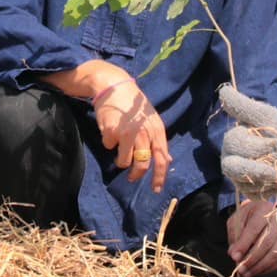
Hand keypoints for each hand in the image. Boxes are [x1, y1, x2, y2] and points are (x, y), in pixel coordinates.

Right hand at [39, 61, 170, 190]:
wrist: (114, 87)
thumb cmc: (134, 106)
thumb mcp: (152, 121)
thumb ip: (158, 141)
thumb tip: (167, 160)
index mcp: (157, 130)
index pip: (161, 159)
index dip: (159, 176)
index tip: (156, 189)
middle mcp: (144, 133)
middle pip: (142, 164)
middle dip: (136, 174)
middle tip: (131, 177)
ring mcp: (127, 133)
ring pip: (124, 161)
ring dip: (121, 159)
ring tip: (119, 147)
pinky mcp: (111, 132)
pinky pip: (109, 146)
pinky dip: (108, 141)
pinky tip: (110, 128)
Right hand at [218, 84, 276, 200]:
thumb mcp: (267, 116)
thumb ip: (243, 106)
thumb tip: (223, 90)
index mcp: (234, 140)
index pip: (234, 144)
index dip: (256, 147)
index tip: (276, 144)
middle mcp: (232, 159)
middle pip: (233, 167)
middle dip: (257, 168)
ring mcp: (240, 178)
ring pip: (244, 182)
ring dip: (268, 177)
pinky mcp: (250, 192)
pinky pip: (254, 194)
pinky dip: (270, 187)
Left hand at [226, 198, 276, 276]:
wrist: (262, 214)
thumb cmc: (247, 217)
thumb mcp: (236, 220)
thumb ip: (234, 235)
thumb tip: (234, 254)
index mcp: (264, 209)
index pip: (255, 228)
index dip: (244, 244)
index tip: (234, 256)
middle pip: (266, 242)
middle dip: (251, 258)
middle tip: (239, 268)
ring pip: (275, 253)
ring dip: (259, 266)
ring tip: (246, 273)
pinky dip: (266, 269)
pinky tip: (255, 271)